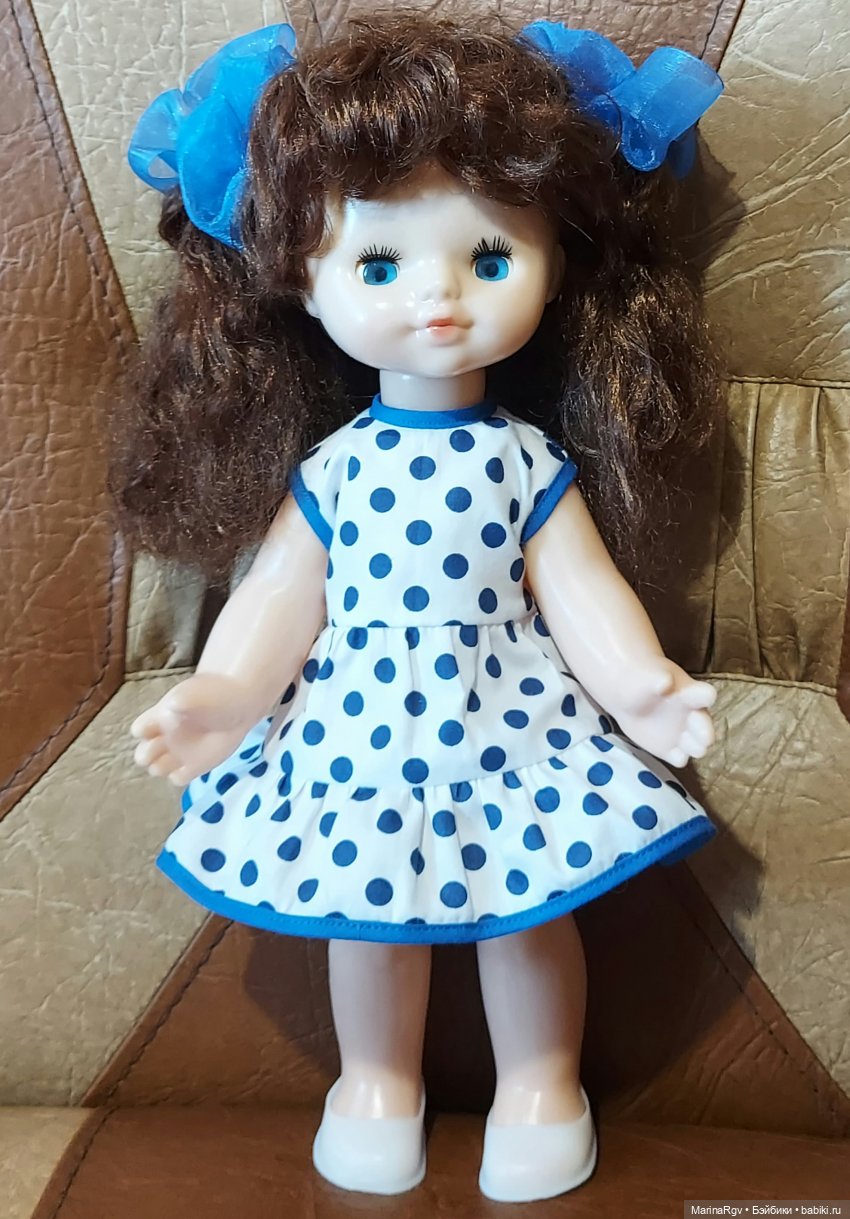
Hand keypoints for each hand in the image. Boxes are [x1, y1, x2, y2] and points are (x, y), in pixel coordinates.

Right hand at [130, 673, 261, 786]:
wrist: (238, 704)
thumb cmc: (213, 695)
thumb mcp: (196, 693)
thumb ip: (183, 700)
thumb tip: (173, 705)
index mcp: (158, 718)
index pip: (139, 730)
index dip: (143, 731)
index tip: (154, 727)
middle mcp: (164, 738)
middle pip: (143, 754)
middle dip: (147, 754)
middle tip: (162, 746)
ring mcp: (178, 754)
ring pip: (157, 768)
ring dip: (160, 767)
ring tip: (175, 758)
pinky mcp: (194, 766)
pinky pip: (178, 778)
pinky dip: (178, 776)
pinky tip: (189, 767)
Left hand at [607, 657, 716, 767]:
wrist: (627, 696)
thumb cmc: (643, 681)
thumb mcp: (647, 678)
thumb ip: (656, 680)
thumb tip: (665, 682)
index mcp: (691, 693)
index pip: (705, 694)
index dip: (706, 696)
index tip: (707, 696)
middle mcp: (694, 716)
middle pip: (705, 726)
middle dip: (705, 731)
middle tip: (704, 737)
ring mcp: (684, 734)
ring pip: (698, 746)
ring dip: (695, 747)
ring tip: (689, 745)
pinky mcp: (671, 749)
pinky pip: (679, 758)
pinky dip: (678, 758)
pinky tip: (672, 754)